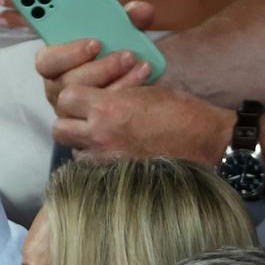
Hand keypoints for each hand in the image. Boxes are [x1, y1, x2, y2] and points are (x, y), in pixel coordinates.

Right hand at [34, 0, 156, 107]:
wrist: (133, 75)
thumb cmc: (116, 49)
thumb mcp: (123, 29)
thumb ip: (130, 17)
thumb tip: (140, 10)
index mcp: (54, 61)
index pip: (46, 60)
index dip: (68, 53)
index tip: (95, 43)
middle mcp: (58, 85)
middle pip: (67, 83)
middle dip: (99, 69)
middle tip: (127, 55)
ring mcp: (72, 107)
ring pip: (86, 100)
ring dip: (116, 82)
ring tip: (140, 66)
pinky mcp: (90, 121)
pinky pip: (102, 115)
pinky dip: (125, 94)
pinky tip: (143, 80)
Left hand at [52, 84, 233, 163]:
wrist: (206, 142)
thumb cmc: (180, 111)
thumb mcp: (145, 90)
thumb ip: (115, 92)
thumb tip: (96, 92)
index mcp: (108, 108)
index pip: (66, 97)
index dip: (74, 95)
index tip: (84, 95)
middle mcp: (100, 135)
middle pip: (59, 127)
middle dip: (69, 120)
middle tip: (84, 116)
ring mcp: (106, 159)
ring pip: (73, 149)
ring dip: (81, 140)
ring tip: (100, 134)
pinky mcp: (115, 175)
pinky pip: (90, 166)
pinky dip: (96, 157)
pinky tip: (111, 149)